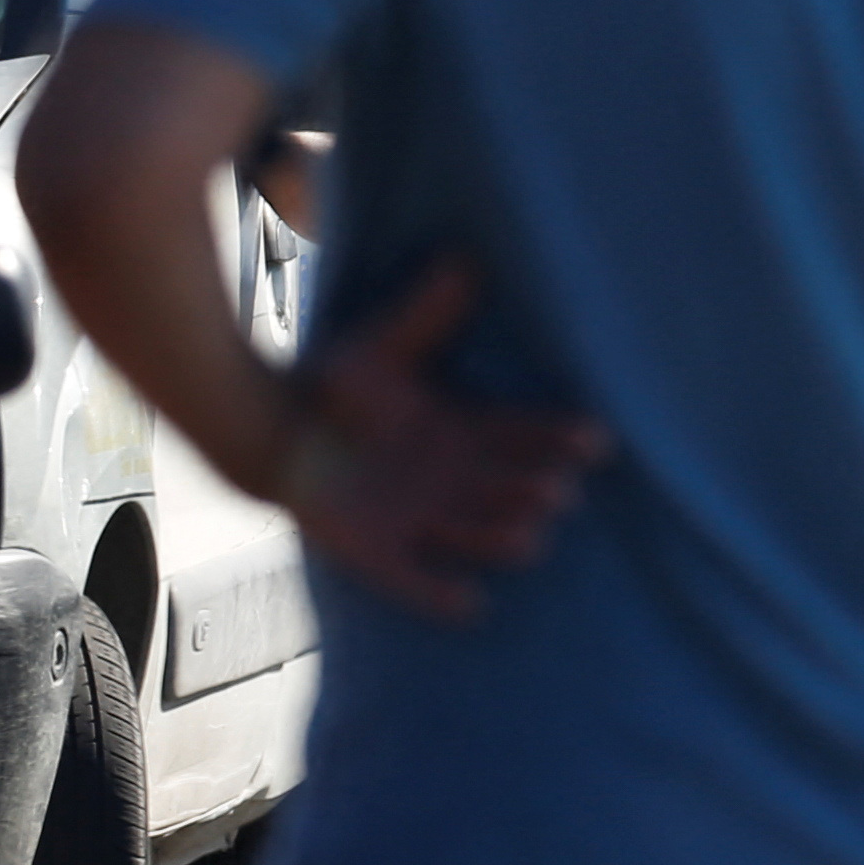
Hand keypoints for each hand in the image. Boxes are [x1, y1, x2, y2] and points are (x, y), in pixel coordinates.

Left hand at [278, 259, 606, 622]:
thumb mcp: (380, 350)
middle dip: (534, 491)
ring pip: (475, 533)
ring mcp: (418, 519)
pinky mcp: (377, 552)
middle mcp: (453, 481)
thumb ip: (426, 315)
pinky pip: (414, 580)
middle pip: (508, 489)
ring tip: (529, 535)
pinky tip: (469, 603)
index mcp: (464, 433)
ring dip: (503, 537)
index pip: (523, 436)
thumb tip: (465, 261)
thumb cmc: (334, 390)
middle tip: (557, 490)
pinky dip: (440, 594)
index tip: (595, 440)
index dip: (558, 440)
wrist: (268, 434)